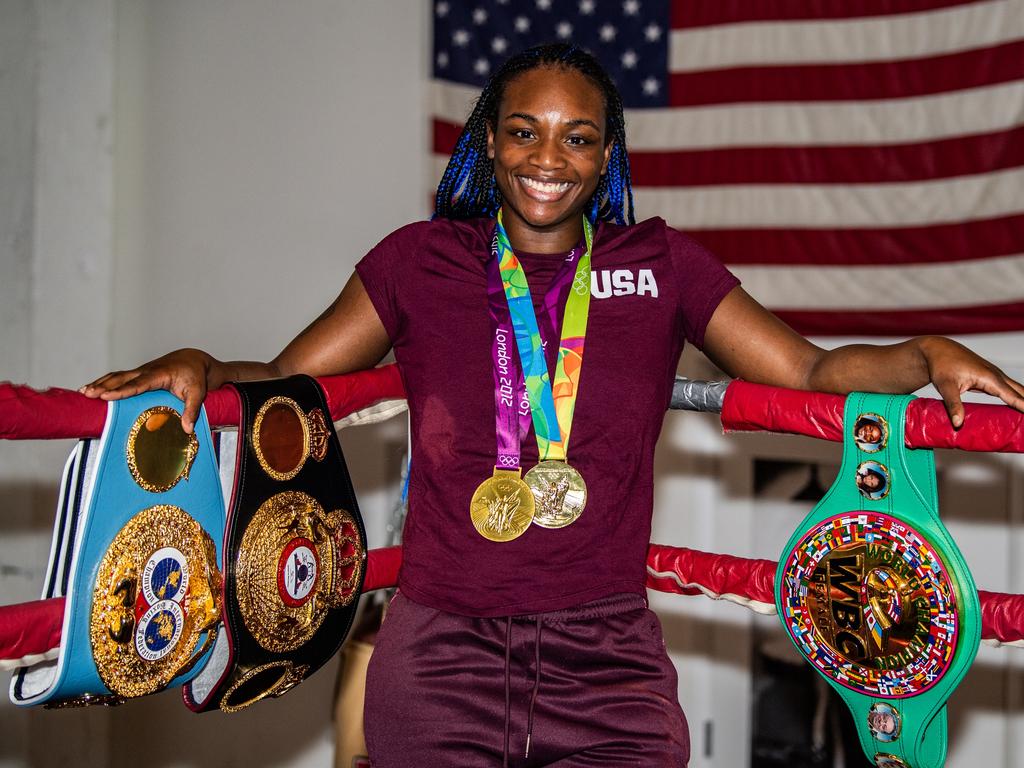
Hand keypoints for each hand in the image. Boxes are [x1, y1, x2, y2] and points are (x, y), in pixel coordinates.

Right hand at [80, 348, 214, 432]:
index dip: (121, 390)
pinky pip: (118, 378)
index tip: (105, 396)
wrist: (193, 360)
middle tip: (87, 394)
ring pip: (117, 376)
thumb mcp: (198, 393)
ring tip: (83, 393)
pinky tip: (91, 390)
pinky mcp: (137, 375)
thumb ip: (192, 410)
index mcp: (159, 374)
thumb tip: (187, 429)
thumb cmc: (195, 376)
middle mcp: (146, 370)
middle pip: (121, 378)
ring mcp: (140, 371)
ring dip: (100, 383)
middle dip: (103, 386)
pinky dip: (104, 382)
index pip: (138, 383)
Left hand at [918, 337, 1023, 428]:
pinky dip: (1017, 397)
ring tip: (1023, 420)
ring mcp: (995, 375)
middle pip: (1021, 392)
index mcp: (990, 378)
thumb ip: (953, 405)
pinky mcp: (990, 377)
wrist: (937, 349)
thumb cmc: (941, 366)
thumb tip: (958, 424)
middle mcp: (996, 375)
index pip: (1013, 397)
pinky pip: (1008, 389)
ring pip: (1017, 390)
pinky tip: (1019, 407)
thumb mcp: (945, 386)